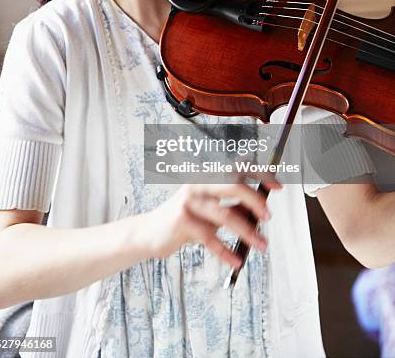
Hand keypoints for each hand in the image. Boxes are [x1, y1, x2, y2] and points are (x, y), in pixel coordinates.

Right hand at [143, 178, 281, 267]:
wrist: (150, 232)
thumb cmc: (185, 218)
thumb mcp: (210, 208)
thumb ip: (232, 205)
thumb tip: (261, 208)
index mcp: (206, 175)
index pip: (237, 167)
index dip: (260, 174)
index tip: (278, 186)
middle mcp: (197, 183)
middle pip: (233, 185)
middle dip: (256, 201)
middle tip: (268, 216)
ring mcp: (188, 201)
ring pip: (225, 215)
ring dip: (247, 232)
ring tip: (261, 244)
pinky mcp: (182, 221)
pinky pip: (210, 238)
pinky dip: (226, 252)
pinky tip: (236, 261)